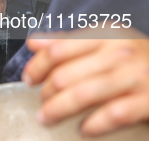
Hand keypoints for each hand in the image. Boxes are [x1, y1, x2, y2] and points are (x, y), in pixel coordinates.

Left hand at [22, 28, 148, 136]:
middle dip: (47, 93)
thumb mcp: (104, 40)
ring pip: (84, 94)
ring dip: (60, 109)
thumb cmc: (135, 57)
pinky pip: (114, 114)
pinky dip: (94, 124)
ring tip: (48, 117)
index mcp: (104, 36)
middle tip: (41, 103)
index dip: (37, 66)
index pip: (58, 50)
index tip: (28, 79)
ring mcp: (135, 77)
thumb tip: (34, 44)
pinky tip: (83, 129)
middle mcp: (119, 53)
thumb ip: (68, 42)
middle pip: (67, 75)